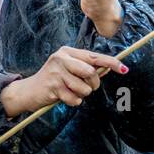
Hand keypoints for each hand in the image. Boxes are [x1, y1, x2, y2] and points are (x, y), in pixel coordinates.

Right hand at [0, 45, 128, 115]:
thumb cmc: (53, 80)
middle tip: (86, 87)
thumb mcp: (68, 69)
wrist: (29, 91)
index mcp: (67, 52)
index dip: (111, 63)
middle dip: (93, 84)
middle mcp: (61, 59)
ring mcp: (56, 72)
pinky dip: (73, 102)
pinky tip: (63, 97)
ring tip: (70, 91)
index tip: (124, 69)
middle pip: (91, 73)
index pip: (94, 57)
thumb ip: (86, 67)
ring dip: (82, 94)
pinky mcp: (53, 87)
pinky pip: (75, 99)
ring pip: (84, 88)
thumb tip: (110, 67)